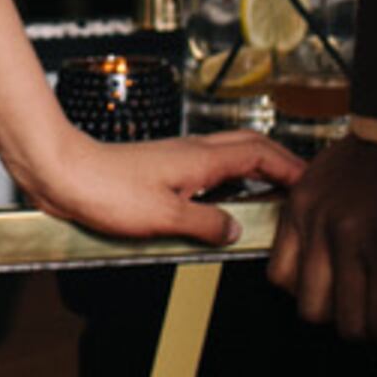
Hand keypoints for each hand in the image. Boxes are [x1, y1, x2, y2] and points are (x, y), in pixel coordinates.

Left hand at [7, 128, 302, 248]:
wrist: (63, 174)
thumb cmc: (106, 190)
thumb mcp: (165, 217)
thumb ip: (207, 224)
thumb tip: (236, 229)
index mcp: (201, 159)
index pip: (261, 153)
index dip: (292, 167)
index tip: (314, 182)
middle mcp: (192, 152)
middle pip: (250, 147)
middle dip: (280, 163)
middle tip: (300, 186)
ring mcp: (176, 160)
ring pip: (228, 157)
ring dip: (254, 171)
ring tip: (270, 197)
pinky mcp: (160, 171)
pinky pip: (206, 172)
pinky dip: (227, 182)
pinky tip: (223, 204)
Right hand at [267, 133, 376, 342]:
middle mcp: (345, 236)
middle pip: (343, 322)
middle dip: (362, 328)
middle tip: (373, 319)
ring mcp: (315, 223)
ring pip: (307, 303)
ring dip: (328, 308)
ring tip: (344, 297)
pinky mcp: (295, 210)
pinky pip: (279, 270)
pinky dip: (297, 282)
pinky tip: (318, 275)